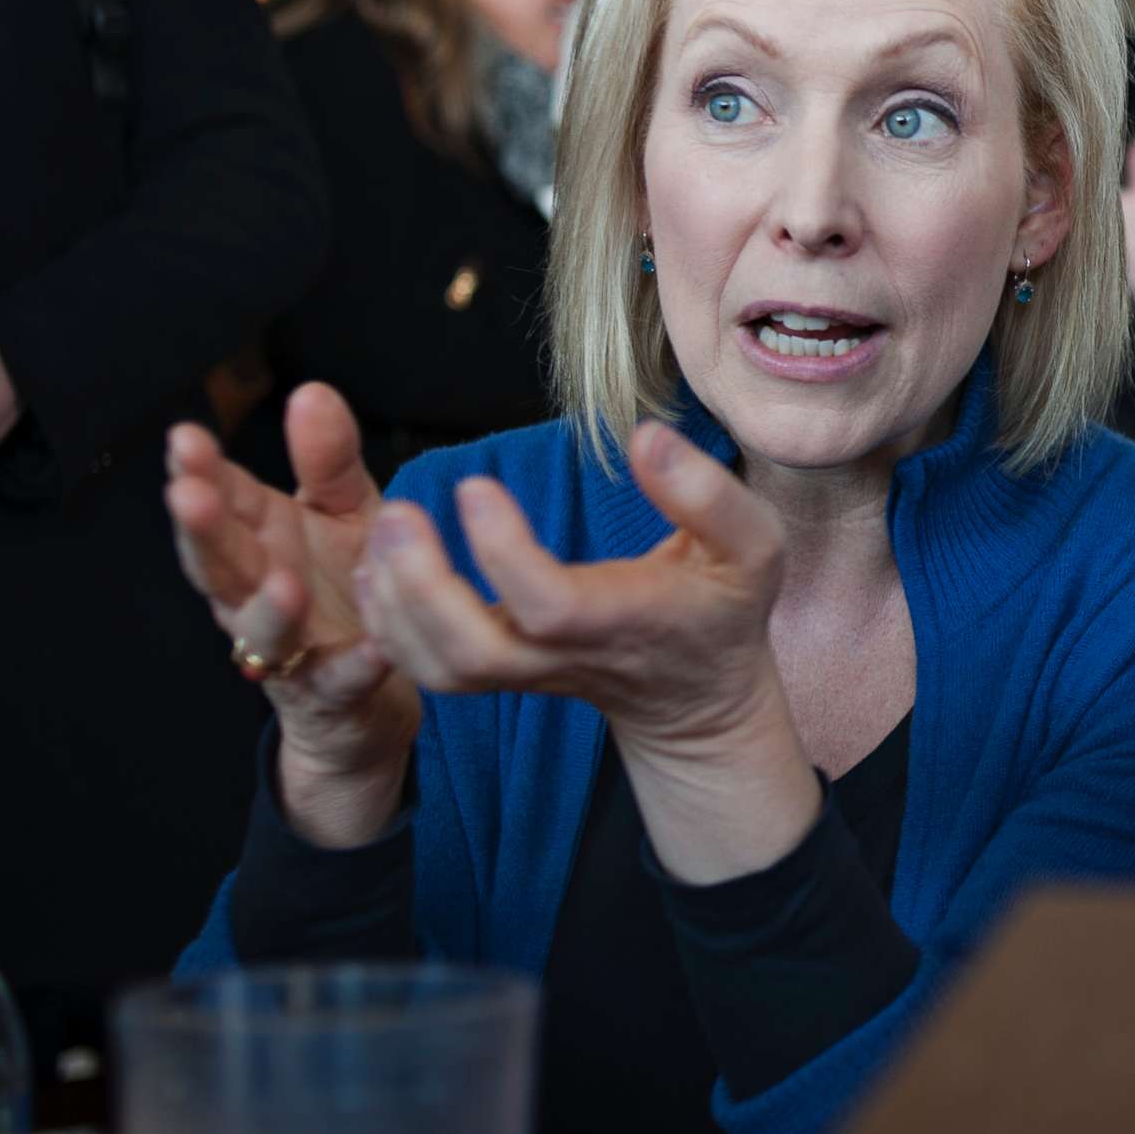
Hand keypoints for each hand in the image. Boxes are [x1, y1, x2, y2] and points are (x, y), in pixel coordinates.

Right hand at [165, 384, 416, 844]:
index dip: (199, 471)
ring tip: (282, 581)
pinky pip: (339, 679)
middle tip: (188, 493)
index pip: (219, 498)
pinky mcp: (330, 690)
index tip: (186, 436)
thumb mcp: (344, 510)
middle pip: (220, 560)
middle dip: (203, 529)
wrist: (370, 689)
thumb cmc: (346, 584)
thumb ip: (328, 459)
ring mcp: (289, 645)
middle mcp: (260, 590)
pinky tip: (375, 649)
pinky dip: (355, 666)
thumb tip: (311, 391)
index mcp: (260, 537)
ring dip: (268, 606)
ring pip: (263, 626)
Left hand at [356, 418, 819, 880]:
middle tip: (398, 513)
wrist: (697, 695)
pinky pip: (430, 669)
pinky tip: (381, 568)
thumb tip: (645, 438)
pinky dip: (390, 624)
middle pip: (474, 652)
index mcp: (628, 620)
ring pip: (442, 669)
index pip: (552, 606)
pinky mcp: (502, 673)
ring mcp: (528, 673)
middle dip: (422, 587)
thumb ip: (709, 496)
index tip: (475, 485)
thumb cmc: (724, 608)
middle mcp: (568, 655)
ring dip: (395, 606)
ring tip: (386, 530)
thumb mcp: (754, 548)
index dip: (504, 552)